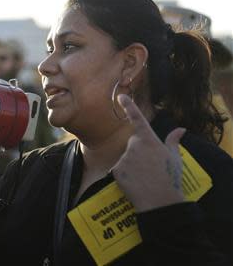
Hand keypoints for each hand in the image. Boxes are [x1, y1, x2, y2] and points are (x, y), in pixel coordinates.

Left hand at [111, 94, 185, 212]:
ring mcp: (124, 157)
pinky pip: (119, 170)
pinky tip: (135, 183)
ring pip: (125, 158)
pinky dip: (125, 176)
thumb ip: (173, 141)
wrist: (160, 200)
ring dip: (132, 165)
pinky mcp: (116, 169)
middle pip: (133, 145)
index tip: (121, 96)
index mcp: (149, 140)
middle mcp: (134, 145)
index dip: (129, 106)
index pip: (137, 119)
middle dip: (138, 153)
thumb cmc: (170, 178)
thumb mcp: (175, 158)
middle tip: (150, 168)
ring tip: (144, 177)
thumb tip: (180, 129)